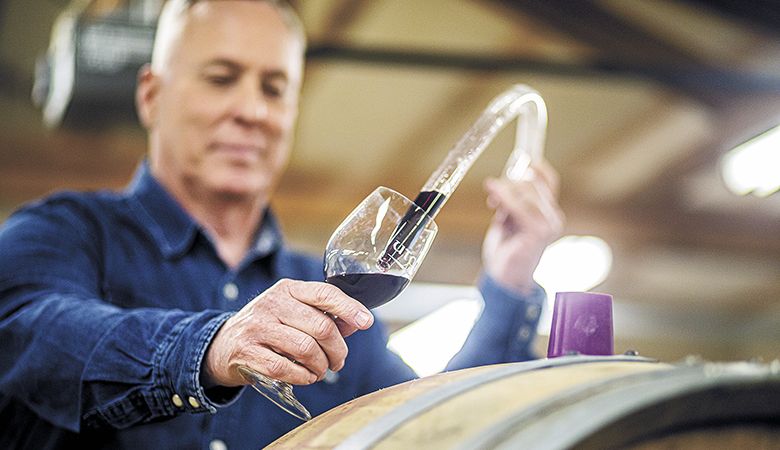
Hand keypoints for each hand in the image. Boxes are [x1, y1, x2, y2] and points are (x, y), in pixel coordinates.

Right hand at [203, 279, 373, 386]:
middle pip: (321, 326)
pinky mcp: (247, 352)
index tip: (366, 322)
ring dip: (321, 366)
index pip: (324, 293)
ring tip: (321, 371)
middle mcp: (271, 303)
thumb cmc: (266, 328)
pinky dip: (303, 377)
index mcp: (287, 289)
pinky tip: (306, 377)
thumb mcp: (291, 312)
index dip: (349, 308)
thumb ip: (322, 315)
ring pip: (306, 348)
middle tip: (338, 361)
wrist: (221, 345)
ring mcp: (257, 327)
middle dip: (337, 349)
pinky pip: (285, 368)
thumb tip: (356, 323)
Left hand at [482, 159, 564, 293]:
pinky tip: (493, 198)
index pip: (548, 180)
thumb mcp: (508, 218)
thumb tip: (500, 182)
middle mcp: (553, 217)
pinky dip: (505, 199)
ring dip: (504, 189)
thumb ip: (509, 201)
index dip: (536, 167)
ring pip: (526, 192)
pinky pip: (519, 207)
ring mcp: (548, 225)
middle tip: (493, 186)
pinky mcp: (537, 233)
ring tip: (491, 196)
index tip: (521, 158)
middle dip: (511, 181)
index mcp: (549, 211)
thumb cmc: (507, 249)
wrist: (505, 277)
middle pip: (534, 183)